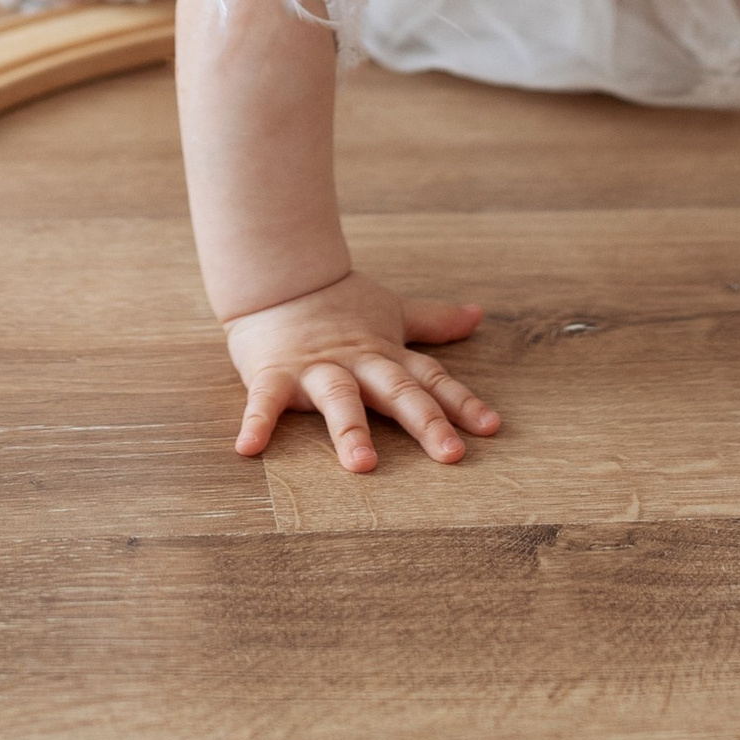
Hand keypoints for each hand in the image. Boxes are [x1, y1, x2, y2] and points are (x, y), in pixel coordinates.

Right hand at [226, 270, 502, 472]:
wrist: (279, 275)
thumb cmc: (338, 302)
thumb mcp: (390, 311)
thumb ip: (433, 321)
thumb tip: (478, 314)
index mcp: (385, 353)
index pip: (430, 378)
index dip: (461, 402)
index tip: (490, 427)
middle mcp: (357, 362)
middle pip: (396, 391)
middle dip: (425, 422)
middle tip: (451, 454)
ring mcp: (315, 368)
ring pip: (338, 397)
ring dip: (351, 429)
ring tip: (363, 465)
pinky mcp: (273, 373)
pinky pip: (264, 400)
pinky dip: (257, 422)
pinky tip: (249, 448)